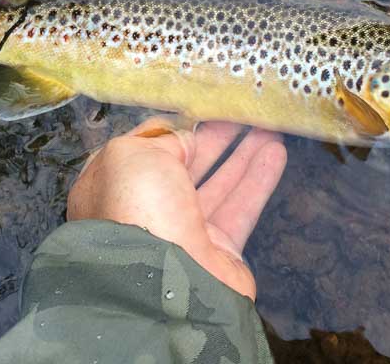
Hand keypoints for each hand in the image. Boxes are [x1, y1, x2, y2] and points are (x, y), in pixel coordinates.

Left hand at [67, 117, 287, 300]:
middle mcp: (145, 210)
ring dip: (243, 153)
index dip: (173, 126)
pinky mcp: (218, 252)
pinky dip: (259, 178)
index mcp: (112, 185)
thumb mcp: (135, 154)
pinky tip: (276, 151)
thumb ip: (164, 140)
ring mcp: (182, 232)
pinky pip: (241, 207)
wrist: (163, 282)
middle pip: (185, 165)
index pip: (145, 148)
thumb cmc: (137, 208)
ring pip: (218, 183)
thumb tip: (186, 142)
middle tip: (240, 112)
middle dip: (213, 137)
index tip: (199, 106)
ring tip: (268, 125)